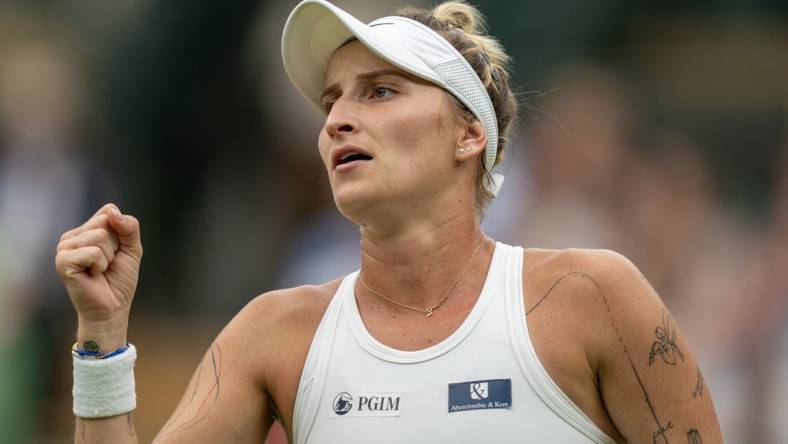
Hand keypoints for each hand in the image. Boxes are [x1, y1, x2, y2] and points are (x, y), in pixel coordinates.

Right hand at [55, 204, 142, 325]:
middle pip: (105, 223)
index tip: (116, 252)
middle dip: (115, 246)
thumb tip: (112, 211)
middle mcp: (72, 236)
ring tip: (99, 270)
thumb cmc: (120, 279)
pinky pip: (92, 252)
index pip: (109, 211)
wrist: (113, 308)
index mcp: (86, 230)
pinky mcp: (62, 261)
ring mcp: (64, 248)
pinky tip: (93, 275)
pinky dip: (100, 265)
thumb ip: (129, 227)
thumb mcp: (132, 249)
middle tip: (108, 264)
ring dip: (108, 257)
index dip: (121, 233)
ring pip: (99, 236)